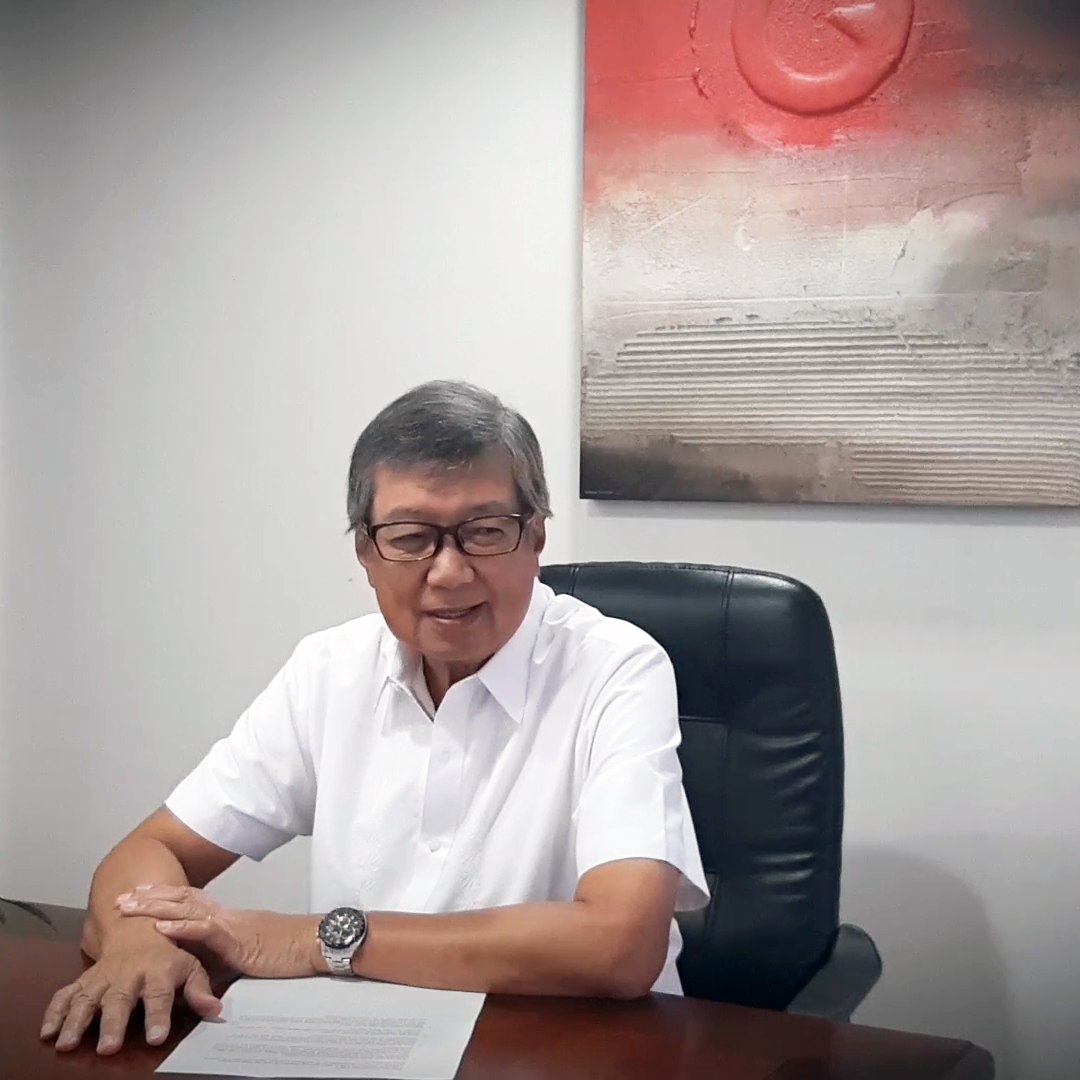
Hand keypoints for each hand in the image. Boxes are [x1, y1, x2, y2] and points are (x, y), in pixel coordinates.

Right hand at [41, 920, 220, 1054]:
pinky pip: (65, 994)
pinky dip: (54, 1011)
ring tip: (67, 1044)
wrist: (139, 928)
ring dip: (76, 1020)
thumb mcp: (190, 966)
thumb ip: (200, 990)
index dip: (158, 1015)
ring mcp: (103, 976)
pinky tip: (47, 1032)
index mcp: (158, 970)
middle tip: (108, 1047)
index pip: (160, 994)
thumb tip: (215, 1010)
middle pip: (120, 999)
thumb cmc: (169, 955)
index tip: (156, 1036)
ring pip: (88, 997)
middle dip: (113, 1023)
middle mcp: (128, 973)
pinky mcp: (84, 980)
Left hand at [116, 884, 319, 979]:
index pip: (191, 900)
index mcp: (228, 918)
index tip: (140, 892)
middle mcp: (225, 915)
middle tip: (122, 897)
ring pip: (187, 908)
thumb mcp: (247, 953)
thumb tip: (198, 969)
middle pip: (182, 898)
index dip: (165, 895)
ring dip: (155, 906)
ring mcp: (230, 924)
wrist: (313, 944)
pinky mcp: (237, 939)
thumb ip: (222, 957)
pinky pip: (205, 930)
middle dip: (150, 897)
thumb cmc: (286, 951)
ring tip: (131, 906)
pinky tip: (161, 926)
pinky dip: (181, 927)